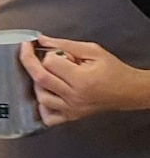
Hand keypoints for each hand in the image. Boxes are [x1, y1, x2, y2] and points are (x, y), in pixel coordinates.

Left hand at [19, 34, 149, 125]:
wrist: (129, 91)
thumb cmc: (113, 70)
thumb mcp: (92, 50)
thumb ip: (65, 44)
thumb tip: (41, 39)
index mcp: (82, 79)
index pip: (50, 63)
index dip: (48, 53)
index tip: (51, 49)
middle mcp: (74, 97)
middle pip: (41, 79)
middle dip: (30, 61)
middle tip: (29, 51)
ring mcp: (72, 110)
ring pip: (41, 98)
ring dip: (37, 83)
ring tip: (47, 74)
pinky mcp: (71, 117)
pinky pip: (49, 118)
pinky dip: (42, 107)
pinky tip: (47, 94)